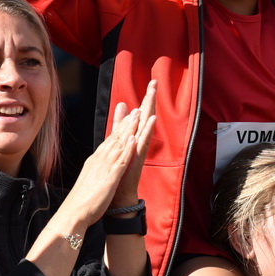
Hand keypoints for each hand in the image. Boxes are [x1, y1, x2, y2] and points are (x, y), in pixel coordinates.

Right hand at [63, 91, 150, 224]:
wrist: (73, 213)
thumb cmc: (81, 200)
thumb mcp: (90, 179)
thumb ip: (96, 170)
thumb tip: (99, 165)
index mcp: (95, 161)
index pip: (109, 141)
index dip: (119, 129)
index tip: (128, 118)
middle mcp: (98, 160)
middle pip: (115, 138)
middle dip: (126, 124)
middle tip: (136, 110)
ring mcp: (104, 168)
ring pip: (118, 145)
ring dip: (128, 130)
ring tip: (137, 116)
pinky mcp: (109, 178)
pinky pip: (120, 160)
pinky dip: (127, 148)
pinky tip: (134, 139)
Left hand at [109, 80, 156, 207]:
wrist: (119, 193)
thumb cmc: (120, 169)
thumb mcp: (119, 141)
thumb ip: (120, 124)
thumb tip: (123, 105)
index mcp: (134, 137)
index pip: (141, 114)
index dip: (146, 98)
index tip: (151, 83)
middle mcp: (139, 141)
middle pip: (146, 117)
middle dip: (150, 100)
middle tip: (155, 83)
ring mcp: (140, 150)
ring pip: (146, 127)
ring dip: (150, 111)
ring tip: (153, 96)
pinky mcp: (138, 158)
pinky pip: (143, 142)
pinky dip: (147, 131)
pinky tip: (151, 120)